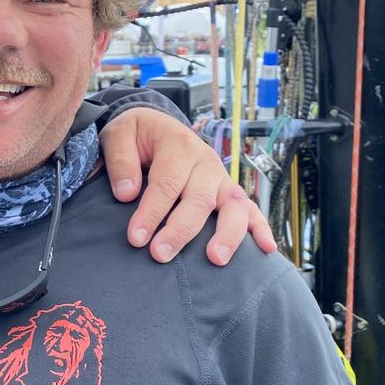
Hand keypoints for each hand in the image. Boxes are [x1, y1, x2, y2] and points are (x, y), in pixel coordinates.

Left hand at [99, 108, 276, 264]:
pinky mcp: (228, 190)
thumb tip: (127, 193)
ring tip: (215, 259)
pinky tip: (266, 249)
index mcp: (179, 144)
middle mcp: (205, 161)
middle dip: (180, 230)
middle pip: (199, 198)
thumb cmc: (135, 135)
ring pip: (233, 205)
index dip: (151, 212)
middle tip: (160, 254)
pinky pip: (250, 209)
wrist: (154, 125)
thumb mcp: (118, 134)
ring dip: (226, 234)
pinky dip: (261, 228)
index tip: (136, 237)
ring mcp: (221, 177)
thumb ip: (120, 161)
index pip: (167, 182)